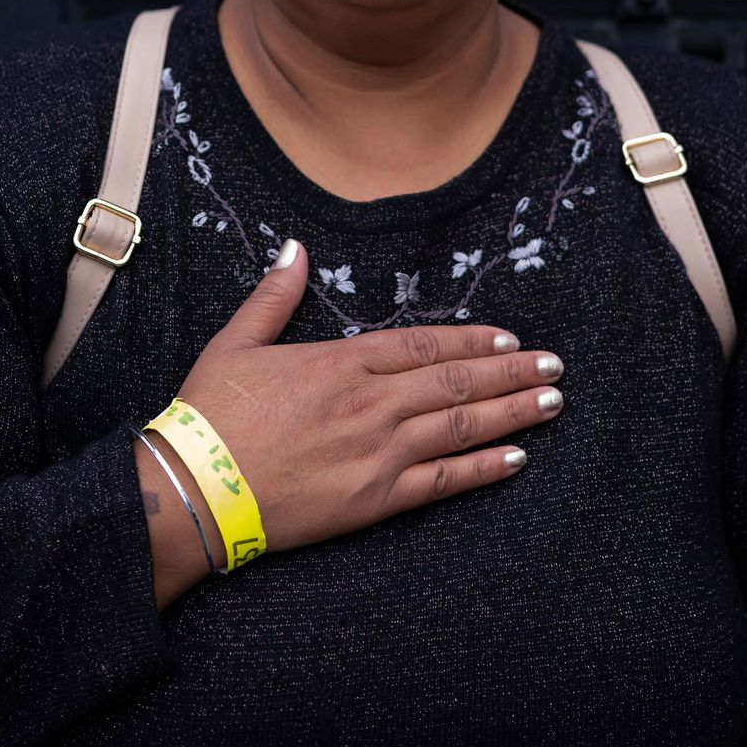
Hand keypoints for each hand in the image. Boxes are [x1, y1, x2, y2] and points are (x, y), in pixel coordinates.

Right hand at [169, 238, 563, 555]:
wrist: (193, 490)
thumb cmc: (208, 416)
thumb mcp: (236, 342)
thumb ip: (274, 296)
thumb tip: (296, 247)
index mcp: (341, 361)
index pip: (424, 345)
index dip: (472, 341)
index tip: (509, 337)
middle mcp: (370, 403)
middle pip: (456, 382)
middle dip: (511, 372)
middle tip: (554, 365)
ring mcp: (378, 452)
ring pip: (461, 427)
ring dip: (512, 412)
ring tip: (551, 401)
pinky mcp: (375, 499)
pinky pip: (444, 481)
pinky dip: (484, 468)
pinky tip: (517, 456)